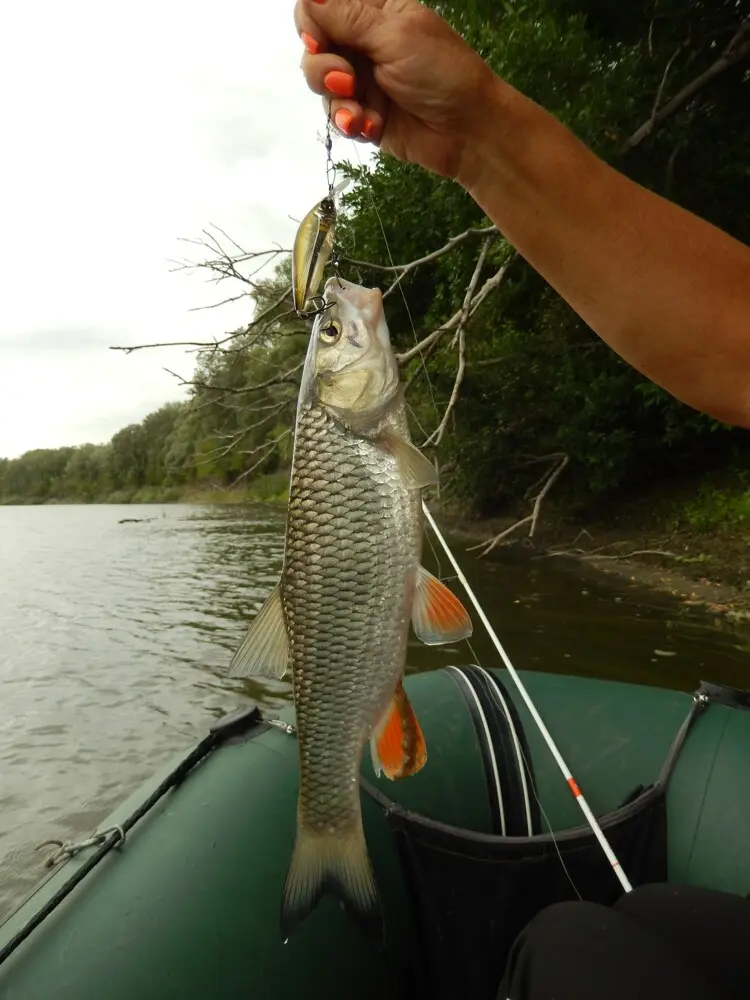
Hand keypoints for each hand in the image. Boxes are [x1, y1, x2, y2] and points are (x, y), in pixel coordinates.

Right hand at [294, 0, 497, 182]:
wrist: (468, 130)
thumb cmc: (441, 72)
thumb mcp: (394, 36)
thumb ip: (347, 18)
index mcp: (374, 13)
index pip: (321, 9)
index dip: (311, 25)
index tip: (317, 42)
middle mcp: (364, 44)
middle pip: (314, 49)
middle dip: (323, 69)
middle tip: (346, 83)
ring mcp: (363, 82)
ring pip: (322, 87)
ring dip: (337, 102)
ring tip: (359, 114)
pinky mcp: (364, 115)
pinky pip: (338, 117)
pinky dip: (351, 123)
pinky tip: (371, 127)